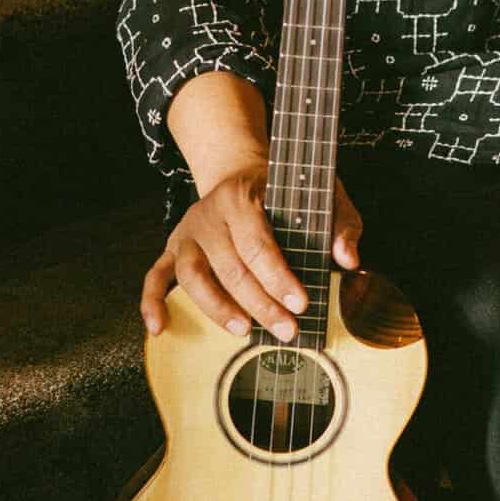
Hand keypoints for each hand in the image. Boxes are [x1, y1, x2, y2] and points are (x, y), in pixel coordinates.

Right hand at [140, 161, 363, 338]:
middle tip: (286, 329)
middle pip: (230, 267)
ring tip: (245, 330)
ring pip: (192, 275)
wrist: (240, 170)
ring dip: (217, 308)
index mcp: (243, 195)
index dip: (279, 278)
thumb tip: (348, 258)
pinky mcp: (173, 246)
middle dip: (260, 303)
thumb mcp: (322, 193)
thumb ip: (341, 223)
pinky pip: (155, 275)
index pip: (259, 244)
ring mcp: (188, 231)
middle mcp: (209, 213)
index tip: (301, 304)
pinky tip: (160, 328)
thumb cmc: (285, 190)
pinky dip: (152, 302)